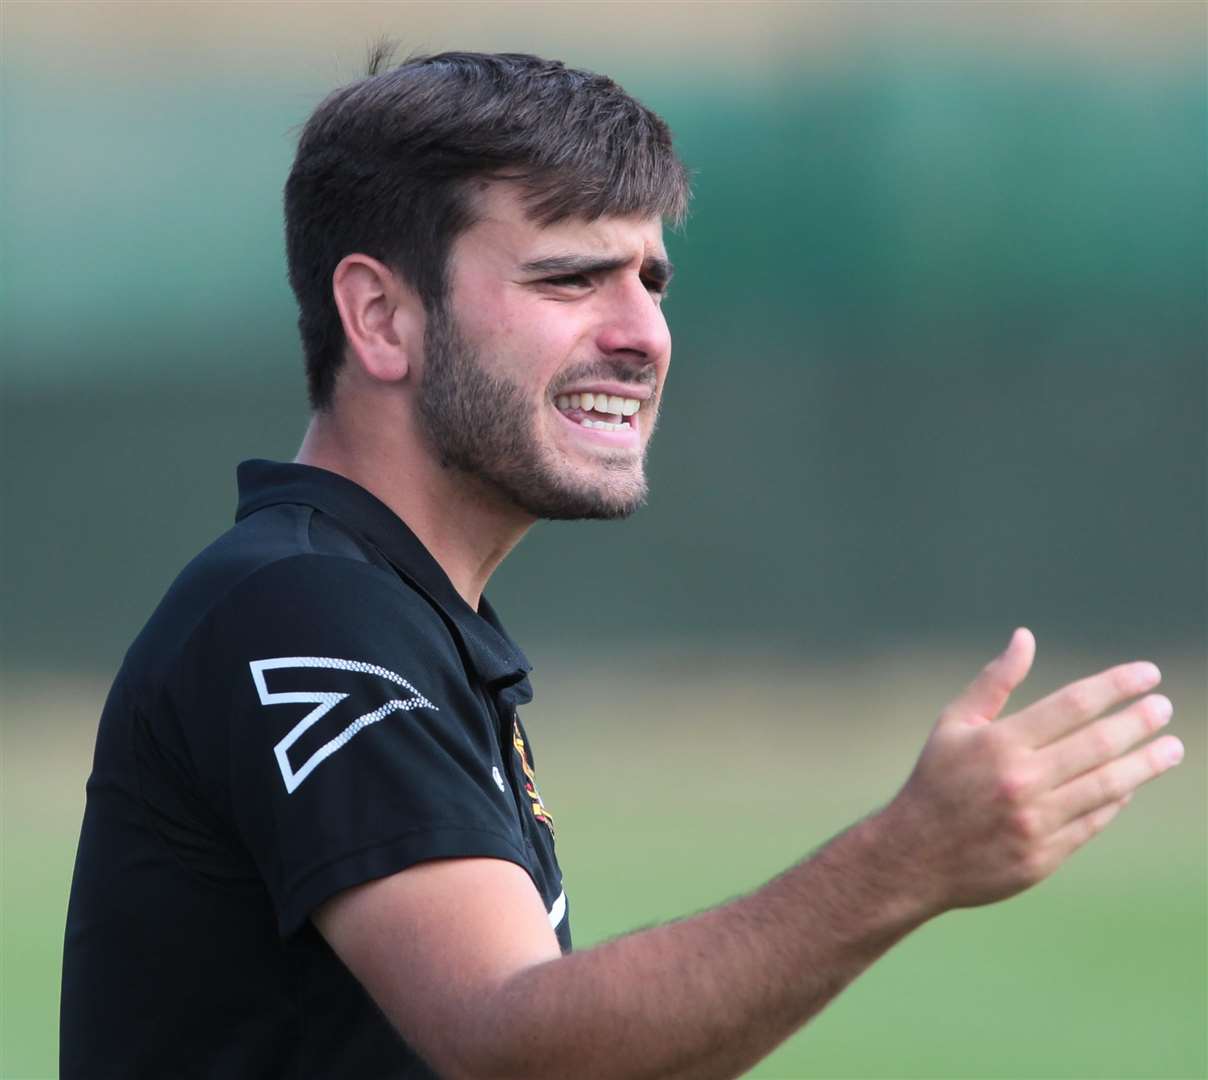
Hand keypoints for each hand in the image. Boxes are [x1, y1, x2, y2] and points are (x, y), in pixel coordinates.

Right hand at [881, 628, 1182, 914]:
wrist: (915, 857)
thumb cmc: (935, 781)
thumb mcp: (954, 724)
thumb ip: (994, 682)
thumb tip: (1025, 637)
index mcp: (999, 743)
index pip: (1073, 705)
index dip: (1116, 686)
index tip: (1148, 674)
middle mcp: (1020, 781)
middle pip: (1099, 744)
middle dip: (1140, 722)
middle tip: (1164, 707)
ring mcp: (1035, 821)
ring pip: (1107, 786)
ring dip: (1145, 764)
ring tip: (1172, 748)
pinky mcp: (1044, 856)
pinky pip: (1093, 821)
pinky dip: (1115, 800)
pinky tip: (1130, 784)